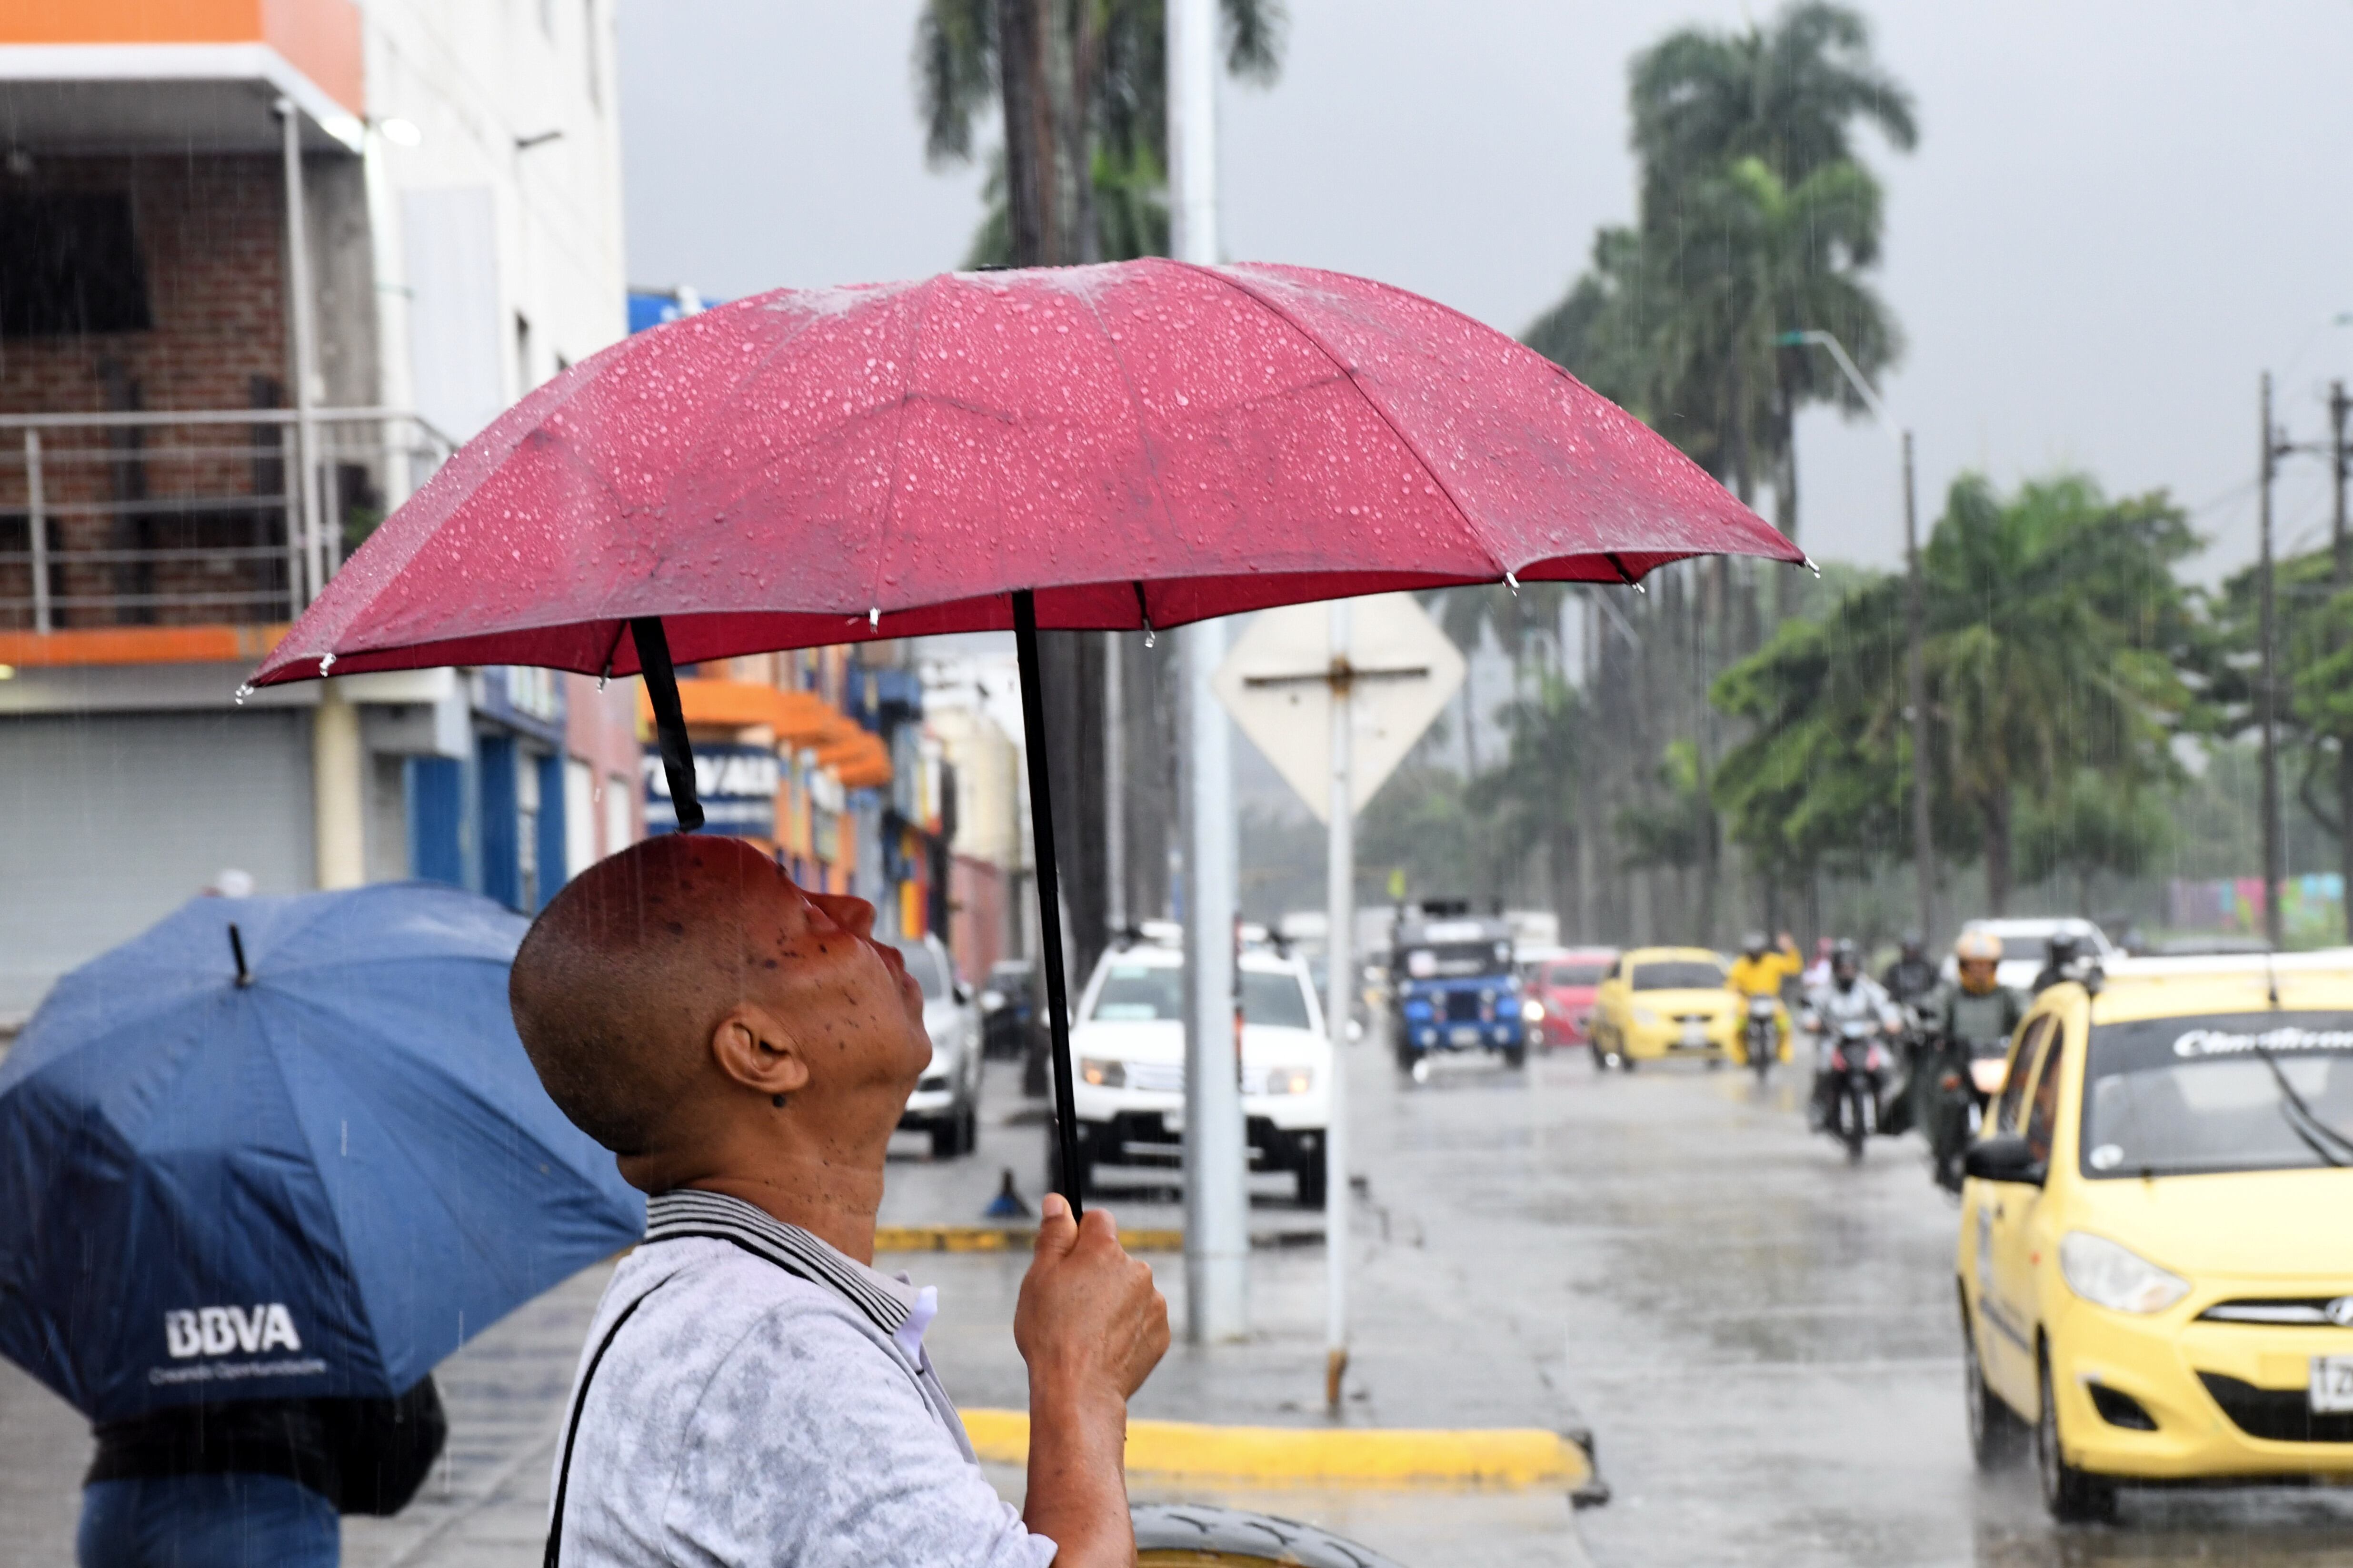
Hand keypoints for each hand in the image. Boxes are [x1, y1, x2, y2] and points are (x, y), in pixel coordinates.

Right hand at [1015, 1195, 1169, 1405]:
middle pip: (1114, 1258)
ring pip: (1129, 1290)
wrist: (1078, 1391)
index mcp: (1106, 1250)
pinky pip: (1141, 1319)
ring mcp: (1153, 1302)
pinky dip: (1126, 1328)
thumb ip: (1054, 1234)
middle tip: (1069, 1305)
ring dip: (1112, 1302)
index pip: (1098, 1220)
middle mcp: (1138, 1269)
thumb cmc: (1051, 1333)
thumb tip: (1058, 1201)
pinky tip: (1104, 1347)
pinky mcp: (1161, 1333)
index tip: (1066, 1260)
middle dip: (1096, 1273)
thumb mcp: (1039, 1277)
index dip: (1079, 1237)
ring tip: (1086, 1332)